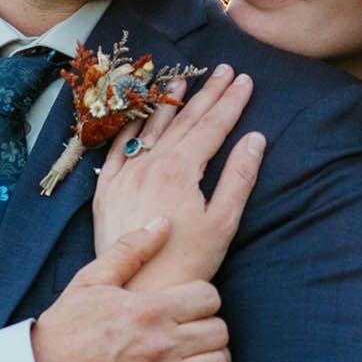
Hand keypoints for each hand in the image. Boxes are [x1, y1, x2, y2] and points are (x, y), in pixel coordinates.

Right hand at [31, 220, 233, 361]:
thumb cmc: (65, 328)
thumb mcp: (91, 280)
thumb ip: (130, 249)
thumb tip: (163, 222)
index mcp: (148, 310)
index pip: (209, 297)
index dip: (203, 296)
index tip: (190, 302)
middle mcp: (161, 345)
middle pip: (220, 330)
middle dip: (211, 324)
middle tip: (195, 326)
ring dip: (215, 355)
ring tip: (201, 351)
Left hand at [93, 65, 266, 289]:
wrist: (139, 290)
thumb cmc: (188, 262)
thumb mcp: (223, 222)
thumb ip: (239, 177)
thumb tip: (256, 138)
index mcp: (180, 170)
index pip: (212, 126)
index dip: (231, 102)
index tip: (245, 80)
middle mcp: (149, 164)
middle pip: (185, 121)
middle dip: (208, 94)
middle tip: (224, 70)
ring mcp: (124, 175)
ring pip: (150, 128)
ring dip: (170, 103)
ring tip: (184, 82)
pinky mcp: (106, 190)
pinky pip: (116, 148)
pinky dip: (129, 127)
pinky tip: (138, 115)